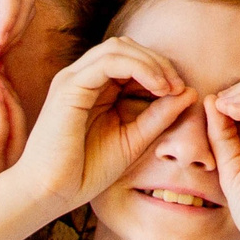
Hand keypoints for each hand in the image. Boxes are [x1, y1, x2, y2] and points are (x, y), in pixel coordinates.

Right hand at [14, 38, 197, 212]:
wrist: (50, 193)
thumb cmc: (85, 171)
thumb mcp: (133, 140)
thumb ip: (158, 116)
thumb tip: (189, 92)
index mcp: (93, 87)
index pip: (130, 58)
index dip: (159, 68)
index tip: (181, 91)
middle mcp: (81, 77)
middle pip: (125, 46)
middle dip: (158, 61)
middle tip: (178, 86)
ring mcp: (73, 79)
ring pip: (118, 47)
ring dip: (151, 62)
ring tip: (169, 86)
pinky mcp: (69, 87)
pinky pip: (108, 62)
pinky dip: (138, 68)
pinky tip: (157, 87)